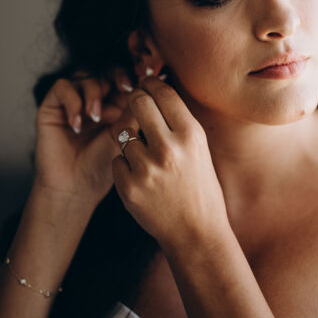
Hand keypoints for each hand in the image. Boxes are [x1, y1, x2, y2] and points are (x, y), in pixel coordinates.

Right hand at [34, 68, 137, 207]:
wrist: (76, 188)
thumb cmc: (104, 165)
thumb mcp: (126, 136)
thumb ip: (137, 113)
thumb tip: (157, 88)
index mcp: (118, 103)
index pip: (126, 77)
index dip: (135, 76)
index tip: (146, 79)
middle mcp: (97, 99)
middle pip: (107, 70)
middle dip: (117, 76)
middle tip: (125, 87)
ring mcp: (74, 101)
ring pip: (86, 76)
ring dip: (94, 92)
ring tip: (96, 117)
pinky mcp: (53, 106)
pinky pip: (62, 87)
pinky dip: (73, 101)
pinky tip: (78, 124)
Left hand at [110, 77, 228, 252]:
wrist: (196, 233)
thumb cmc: (200, 187)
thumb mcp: (198, 149)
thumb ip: (178, 121)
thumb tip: (155, 89)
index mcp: (191, 135)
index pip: (163, 92)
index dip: (152, 83)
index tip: (147, 84)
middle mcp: (168, 148)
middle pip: (137, 102)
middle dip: (134, 100)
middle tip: (136, 106)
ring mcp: (146, 169)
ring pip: (124, 134)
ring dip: (131, 142)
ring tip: (148, 160)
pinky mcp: (128, 187)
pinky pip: (117, 161)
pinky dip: (125, 167)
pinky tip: (143, 179)